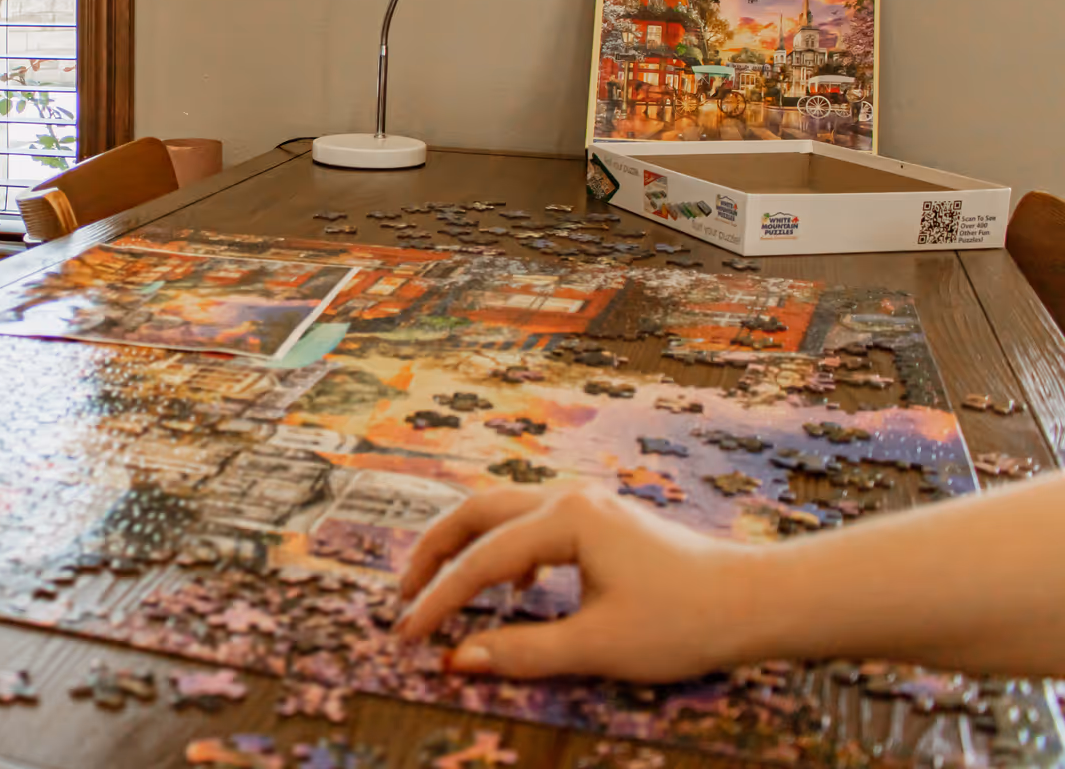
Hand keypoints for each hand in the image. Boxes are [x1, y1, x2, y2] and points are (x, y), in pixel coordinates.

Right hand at [395, 483, 767, 682]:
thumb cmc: (685, 622)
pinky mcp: (600, 520)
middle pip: (476, 512)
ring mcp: (586, 504)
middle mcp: (569, 498)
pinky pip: (531, 523)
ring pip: (501, 511)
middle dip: (433, 552)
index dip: (438, 600)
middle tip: (402, 595)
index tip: (408, 636)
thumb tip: (459, 660)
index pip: (481, 560)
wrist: (755, 601)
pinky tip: (512, 588)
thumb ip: (523, 651)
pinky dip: (504, 550)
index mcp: (567, 520)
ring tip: (440, 588)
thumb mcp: (599, 646)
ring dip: (465, 546)